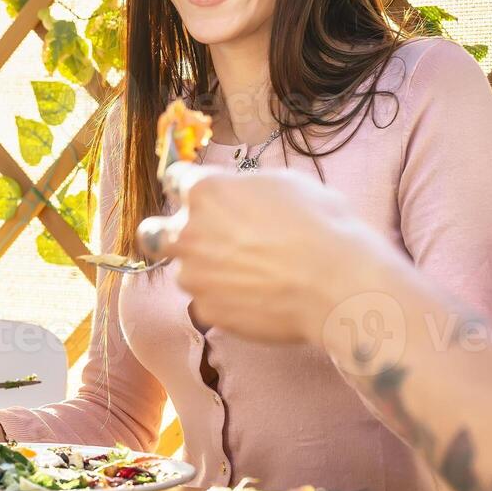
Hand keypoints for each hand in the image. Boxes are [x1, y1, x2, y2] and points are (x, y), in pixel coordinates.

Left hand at [151, 165, 385, 345]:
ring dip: (205, 271)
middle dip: (171, 235)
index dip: (190, 188)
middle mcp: (188, 232)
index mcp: (205, 192)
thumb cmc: (321, 226)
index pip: (176, 180)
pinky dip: (225, 300)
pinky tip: (258, 298)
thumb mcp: (284, 184)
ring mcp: (193, 275)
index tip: (199, 197)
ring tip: (249, 275)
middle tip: (201, 241)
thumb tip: (235, 194)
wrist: (337, 283)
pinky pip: (207, 302)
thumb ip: (242, 188)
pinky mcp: (207, 310)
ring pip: (184, 270)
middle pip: (154, 232)